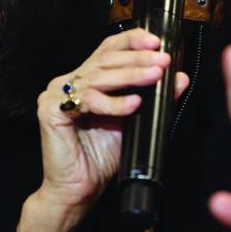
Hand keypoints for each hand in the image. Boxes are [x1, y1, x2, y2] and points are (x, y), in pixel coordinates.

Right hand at [17, 28, 188, 231]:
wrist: (79, 190)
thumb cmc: (101, 157)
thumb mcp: (135, 121)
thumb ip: (155, 98)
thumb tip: (181, 77)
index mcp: (86, 79)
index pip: (108, 49)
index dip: (131, 41)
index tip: (157, 41)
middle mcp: (69, 81)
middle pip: (105, 59)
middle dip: (137, 58)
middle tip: (162, 60)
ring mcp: (56, 94)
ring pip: (98, 76)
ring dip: (131, 75)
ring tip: (155, 76)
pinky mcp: (50, 110)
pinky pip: (88, 101)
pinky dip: (114, 102)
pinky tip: (134, 103)